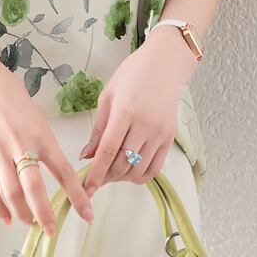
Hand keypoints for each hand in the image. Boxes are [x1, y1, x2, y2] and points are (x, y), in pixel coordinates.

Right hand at [0, 47, 95, 235]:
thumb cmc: (12, 97)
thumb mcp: (37, 118)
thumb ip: (44, 145)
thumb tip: (54, 172)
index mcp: (41, 134)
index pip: (63, 171)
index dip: (77, 195)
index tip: (87, 214)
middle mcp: (20, 144)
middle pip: (35, 188)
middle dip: (46, 214)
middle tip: (52, 230)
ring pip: (12, 193)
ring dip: (23, 213)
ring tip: (31, 223)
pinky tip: (7, 217)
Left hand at [79, 25, 198, 195]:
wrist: (163, 65)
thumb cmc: (131, 75)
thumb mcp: (107, 96)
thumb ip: (98, 129)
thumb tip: (87, 155)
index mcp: (124, 112)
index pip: (108, 151)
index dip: (96, 174)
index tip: (86, 191)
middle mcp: (144, 125)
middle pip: (123, 164)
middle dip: (107, 177)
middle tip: (96, 178)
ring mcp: (160, 133)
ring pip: (139, 170)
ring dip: (122, 178)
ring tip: (112, 172)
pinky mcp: (170, 138)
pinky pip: (155, 168)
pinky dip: (140, 175)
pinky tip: (129, 171)